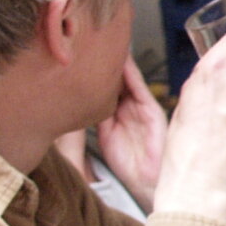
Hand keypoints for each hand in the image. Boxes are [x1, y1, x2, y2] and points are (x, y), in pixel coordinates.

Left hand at [92, 56, 167, 211]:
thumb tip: (73, 103)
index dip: (91, 72)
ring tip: (103, 42)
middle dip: (102, 61)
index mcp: (115, 115)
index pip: (102, 87)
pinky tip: (121, 59)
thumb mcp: (100, 139)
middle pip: (114, 79)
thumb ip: (89, 121)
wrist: (145, 184)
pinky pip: (139, 87)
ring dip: (116, 61)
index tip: (77, 57)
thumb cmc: (125, 167)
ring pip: (126, 78)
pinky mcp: (152, 110)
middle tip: (88, 41)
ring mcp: (141, 107)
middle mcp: (128, 108)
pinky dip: (131, 72)